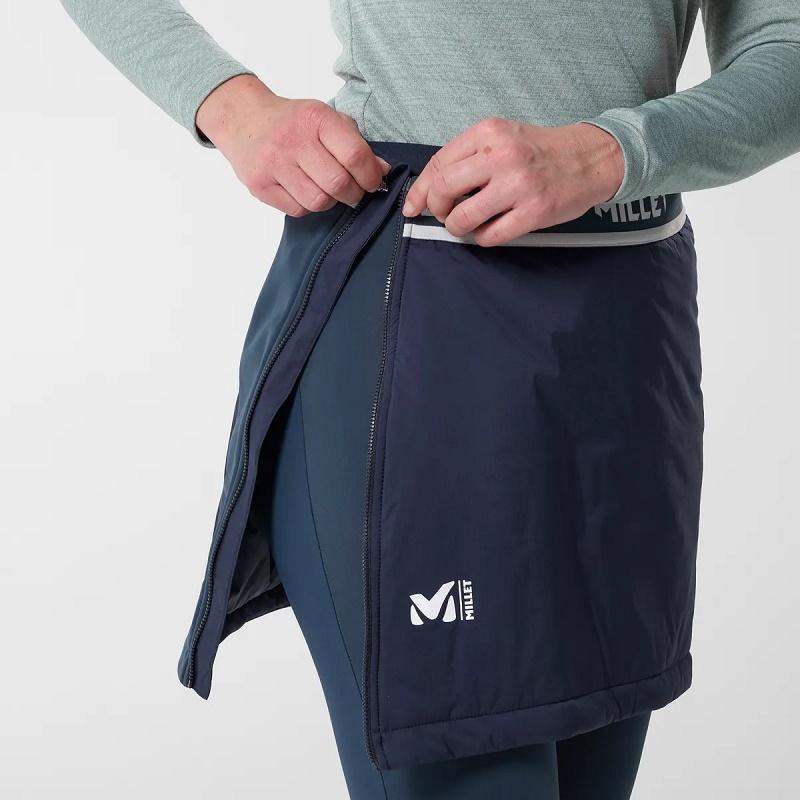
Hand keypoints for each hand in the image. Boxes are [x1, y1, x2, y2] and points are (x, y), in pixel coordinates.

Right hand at [196, 74, 390, 215]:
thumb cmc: (293, 122)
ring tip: (327, 189)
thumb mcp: (325, 119)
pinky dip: (308, 206)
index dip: (371, 175)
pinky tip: (305, 191)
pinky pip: (298, 210)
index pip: (354, 155)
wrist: (243, 119)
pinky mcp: (260, 185)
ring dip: (330, 201)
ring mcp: (274, 164)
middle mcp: (293, 140)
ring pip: (318, 201)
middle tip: (353, 191)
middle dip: (354, 193)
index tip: (373, 181)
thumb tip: (382, 171)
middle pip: (338, 184)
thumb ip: (355, 143)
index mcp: (315, 118)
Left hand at [400, 117, 624, 246]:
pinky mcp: (533, 212)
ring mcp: (518, 185)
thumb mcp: (502, 137)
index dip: (420, 190)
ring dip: (457, 227)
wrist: (591, 158)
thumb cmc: (540, 151)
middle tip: (445, 214)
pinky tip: (491, 228)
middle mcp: (501, 155)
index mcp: (489, 132)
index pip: (438, 164)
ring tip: (469, 223)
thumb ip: (468, 157)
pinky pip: (489, 236)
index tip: (414, 206)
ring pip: (462, 218)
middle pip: (444, 190)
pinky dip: (482, 238)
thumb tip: (428, 190)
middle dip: (436, 209)